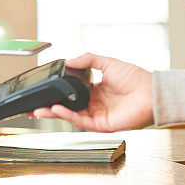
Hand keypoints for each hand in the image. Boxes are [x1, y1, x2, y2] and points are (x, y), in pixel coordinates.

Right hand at [31, 52, 152, 131]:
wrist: (151, 92)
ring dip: (54, 113)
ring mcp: (97, 115)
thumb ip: (88, 60)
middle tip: (33, 106)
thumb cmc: (136, 78)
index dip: (57, 92)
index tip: (44, 89)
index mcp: (96, 89)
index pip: (71, 92)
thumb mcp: (108, 62)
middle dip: (49, 107)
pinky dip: (67, 116)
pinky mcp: (102, 124)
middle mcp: (95, 103)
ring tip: (38, 109)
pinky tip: (56, 109)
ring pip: (70, 116)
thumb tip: (69, 60)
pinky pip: (80, 121)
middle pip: (67, 107)